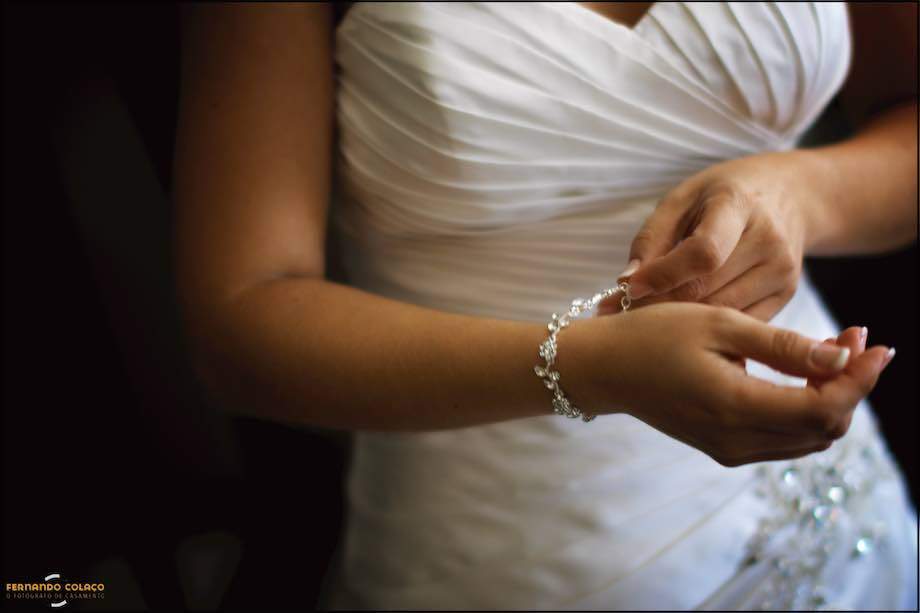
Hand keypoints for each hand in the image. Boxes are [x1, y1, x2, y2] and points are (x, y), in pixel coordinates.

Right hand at [566, 303, 893, 466]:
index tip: (877, 343)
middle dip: (851, 385)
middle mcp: (735, 440)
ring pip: (809, 438)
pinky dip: (804, 409)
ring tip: (833, 351)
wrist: (601, 368)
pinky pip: (783, 438)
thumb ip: (782, 344)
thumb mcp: (718, 323)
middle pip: (825, 428)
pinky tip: (800, 373)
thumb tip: (841, 356)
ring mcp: (728, 448)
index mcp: (734, 407)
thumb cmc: (651, 335)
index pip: (825, 409)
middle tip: (852, 337)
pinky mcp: (721, 446)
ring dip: (831, 397)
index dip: (860, 379)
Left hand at [598, 152, 820, 320]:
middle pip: (705, 289)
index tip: (627, 288)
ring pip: (719, 313)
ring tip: (644, 313)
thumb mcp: (682, 199)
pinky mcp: (785, 296)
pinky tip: (681, 321)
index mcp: (738, 206)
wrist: (789, 196)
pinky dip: (704, 325)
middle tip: (619, 309)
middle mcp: (769, 241)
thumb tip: (626, 282)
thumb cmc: (722, 196)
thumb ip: (652, 238)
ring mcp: (782, 272)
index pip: (703, 252)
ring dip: (677, 319)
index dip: (662, 275)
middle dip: (658, 302)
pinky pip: (736, 324)